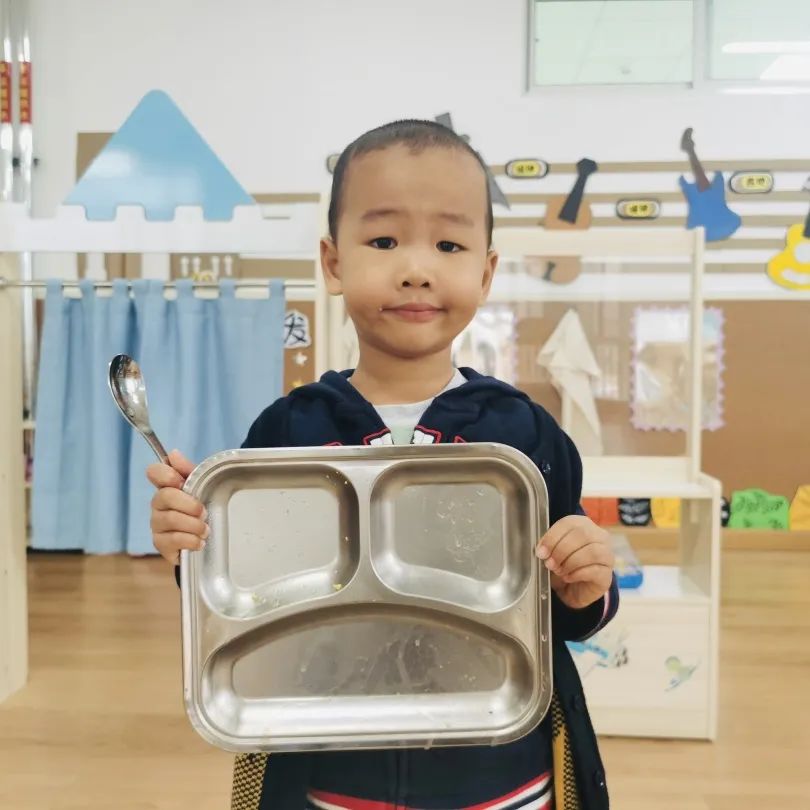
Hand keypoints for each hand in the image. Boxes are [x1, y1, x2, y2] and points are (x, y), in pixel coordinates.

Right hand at [146, 449, 206, 564]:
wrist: (204, 540)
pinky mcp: (160, 544)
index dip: (166, 475)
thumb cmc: (200, 510)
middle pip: (164, 496)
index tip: (181, 482)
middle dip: (188, 504)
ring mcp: (157, 525)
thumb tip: (173, 453)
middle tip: (204, 512)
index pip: (154, 472)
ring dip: (192, 524)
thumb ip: (189, 471)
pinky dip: (190, 540)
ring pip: (169, 519)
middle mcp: (158, 504)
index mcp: (167, 487)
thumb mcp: (202, 488)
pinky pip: (172, 540)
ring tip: (206, 530)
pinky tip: (200, 542)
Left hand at [536, 515, 613, 609]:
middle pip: (582, 534)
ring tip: (559, 571)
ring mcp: (607, 555)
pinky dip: (577, 574)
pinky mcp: (607, 574)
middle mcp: (599, 536)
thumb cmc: (564, 566)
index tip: (541, 552)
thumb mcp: (552, 553)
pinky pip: (595, 570)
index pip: (569, 523)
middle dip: (561, 550)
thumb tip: (542, 551)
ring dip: (570, 562)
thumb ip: (548, 547)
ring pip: (591, 552)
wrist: (575, 590)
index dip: (552, 537)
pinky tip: (568, 578)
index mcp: (583, 525)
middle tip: (549, 564)